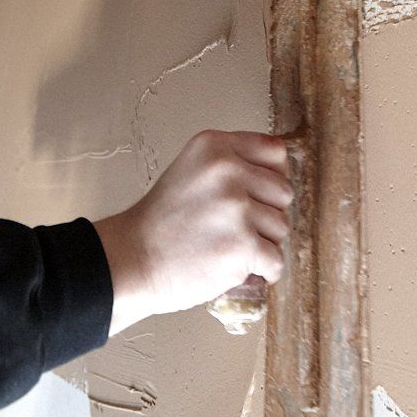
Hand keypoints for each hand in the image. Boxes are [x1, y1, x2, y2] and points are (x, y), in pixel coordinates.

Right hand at [93, 130, 291, 335]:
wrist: (133, 259)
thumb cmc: (162, 221)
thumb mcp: (192, 169)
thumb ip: (233, 163)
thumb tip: (282, 174)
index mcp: (215, 146)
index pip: (275, 153)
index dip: (269, 178)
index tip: (251, 194)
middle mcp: (227, 170)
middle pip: (283, 192)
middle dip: (265, 213)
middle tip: (230, 226)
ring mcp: (236, 207)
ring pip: (282, 227)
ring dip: (261, 243)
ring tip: (225, 245)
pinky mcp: (242, 244)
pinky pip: (276, 259)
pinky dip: (262, 271)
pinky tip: (238, 267)